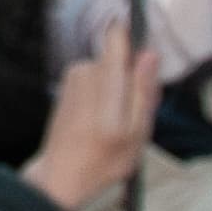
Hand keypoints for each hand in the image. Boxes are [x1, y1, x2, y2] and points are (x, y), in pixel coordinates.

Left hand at [22, 23, 162, 210]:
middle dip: (134, 79)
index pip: (117, 35)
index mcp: (104, 81)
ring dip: (120, 90)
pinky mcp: (68, 83)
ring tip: (119, 123)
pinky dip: (105, 95)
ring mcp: (73, 76)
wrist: (61, 174)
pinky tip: (103, 120)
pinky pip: (98, 78)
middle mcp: (85, 71)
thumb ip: (143, 90)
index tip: (147, 57)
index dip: (135, 37)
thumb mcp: (136, 133)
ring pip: (110, 70)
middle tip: (137, 115)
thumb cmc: (104, 160)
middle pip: (120, 58)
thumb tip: (149, 53)